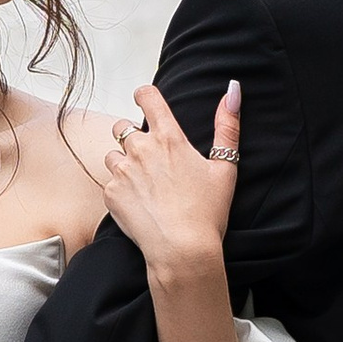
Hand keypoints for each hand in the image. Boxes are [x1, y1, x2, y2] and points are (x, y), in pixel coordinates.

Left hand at [96, 81, 240, 288]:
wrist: (182, 250)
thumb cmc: (206, 212)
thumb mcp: (225, 167)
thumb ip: (228, 126)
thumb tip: (233, 91)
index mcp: (168, 138)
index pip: (147, 97)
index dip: (144, 95)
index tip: (144, 100)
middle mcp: (140, 149)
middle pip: (123, 126)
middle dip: (132, 136)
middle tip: (149, 158)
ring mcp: (122, 171)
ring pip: (112, 154)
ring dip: (123, 162)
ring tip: (143, 184)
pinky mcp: (110, 194)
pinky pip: (109, 183)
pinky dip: (120, 190)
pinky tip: (138, 204)